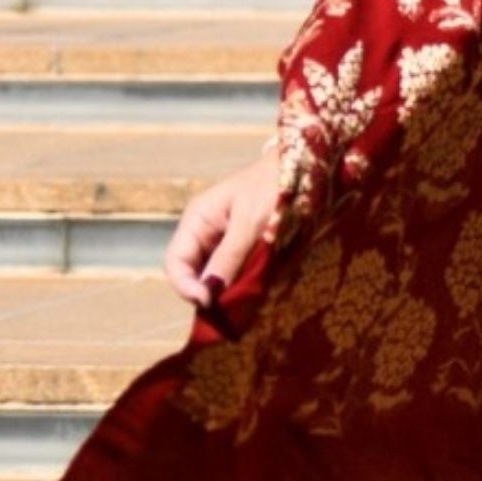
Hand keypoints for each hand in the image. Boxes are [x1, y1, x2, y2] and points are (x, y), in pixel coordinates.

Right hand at [163, 139, 280, 309]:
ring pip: (215, 279)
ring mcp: (224, 242)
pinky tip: (255, 294)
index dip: (186, 286)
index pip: (176, 262)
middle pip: (193, 275)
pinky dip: (242, 287)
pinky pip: (236, 275)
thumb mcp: (252, 222)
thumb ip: (230, 256)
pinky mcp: (245, 251)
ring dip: (227, 294)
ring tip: (245, 306)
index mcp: (198, 219)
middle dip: (208, 294)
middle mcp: (206, 233)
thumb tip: (211, 293)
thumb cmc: (274, 186)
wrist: (304, 168)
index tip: (208, 302)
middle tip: (231, 312)